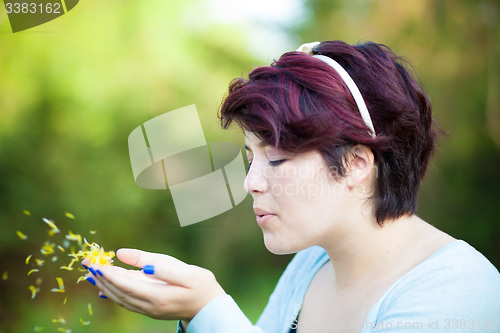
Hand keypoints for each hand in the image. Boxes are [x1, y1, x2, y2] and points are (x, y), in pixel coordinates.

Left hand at [82, 248, 225, 323]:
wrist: (211, 307)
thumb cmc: (201, 285)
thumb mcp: (185, 270)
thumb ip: (156, 263)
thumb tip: (126, 255)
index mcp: (158, 296)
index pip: (126, 285)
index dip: (109, 274)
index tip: (95, 263)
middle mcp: (150, 307)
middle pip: (118, 293)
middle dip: (101, 278)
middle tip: (87, 264)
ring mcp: (149, 310)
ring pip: (120, 299)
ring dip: (104, 286)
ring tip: (92, 274)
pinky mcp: (150, 309)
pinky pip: (126, 302)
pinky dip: (113, 294)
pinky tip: (105, 290)